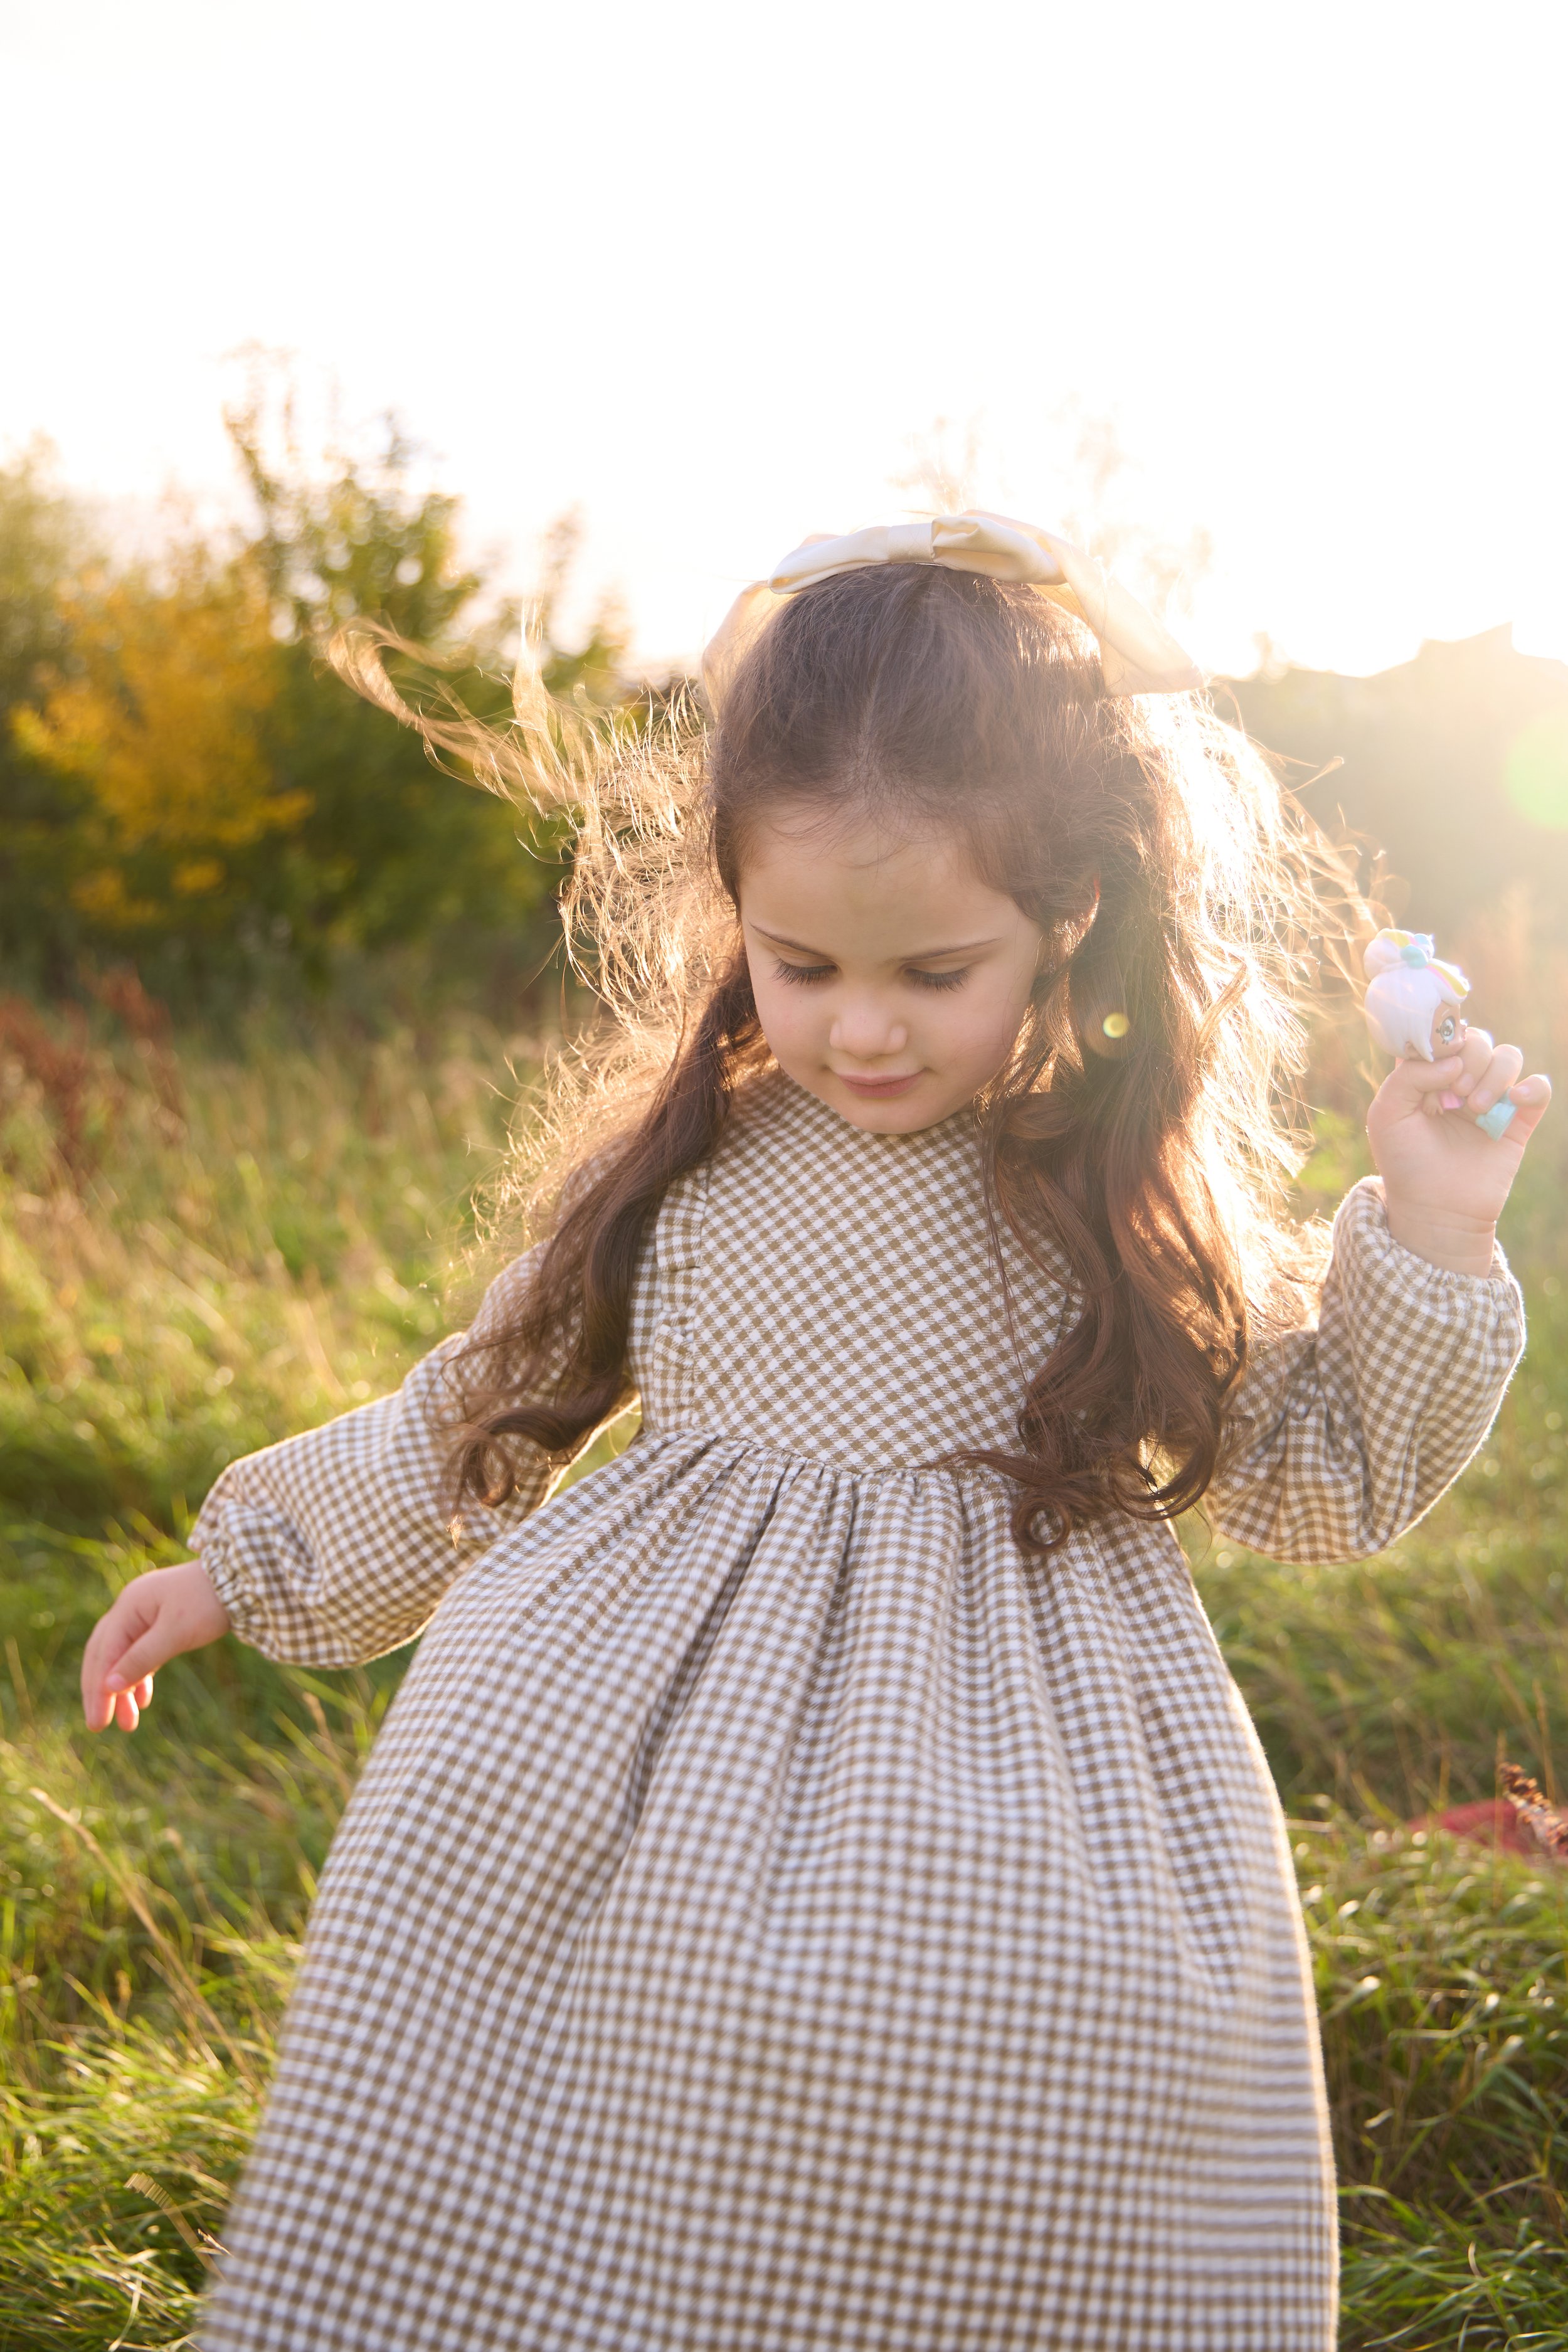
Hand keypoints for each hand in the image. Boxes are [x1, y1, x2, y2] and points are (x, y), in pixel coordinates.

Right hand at [81, 1561, 231, 1731]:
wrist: (242, 1579)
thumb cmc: (208, 1603)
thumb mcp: (175, 1633)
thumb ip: (142, 1659)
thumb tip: (109, 1686)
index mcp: (129, 1607)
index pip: (104, 1654)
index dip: (98, 1690)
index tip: (97, 1723)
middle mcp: (131, 1609)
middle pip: (105, 1655)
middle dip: (102, 1692)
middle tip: (99, 1726)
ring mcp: (146, 1615)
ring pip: (124, 1657)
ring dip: (123, 1689)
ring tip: (127, 1724)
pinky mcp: (162, 1622)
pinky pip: (142, 1653)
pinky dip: (140, 1676)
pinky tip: (142, 1701)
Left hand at [1367, 1026, 1551, 1274]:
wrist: (1435, 1209)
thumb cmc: (1405, 1163)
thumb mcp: (1386, 1114)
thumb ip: (1409, 1075)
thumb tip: (1454, 1058)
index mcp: (1428, 1075)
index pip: (1444, 1034)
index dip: (1444, 1040)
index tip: (1439, 1063)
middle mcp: (1461, 1082)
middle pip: (1478, 1040)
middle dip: (1469, 1059)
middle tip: (1455, 1095)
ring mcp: (1492, 1100)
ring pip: (1509, 1055)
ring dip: (1494, 1074)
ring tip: (1475, 1108)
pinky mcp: (1518, 1121)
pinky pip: (1539, 1087)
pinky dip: (1531, 1087)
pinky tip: (1511, 1103)